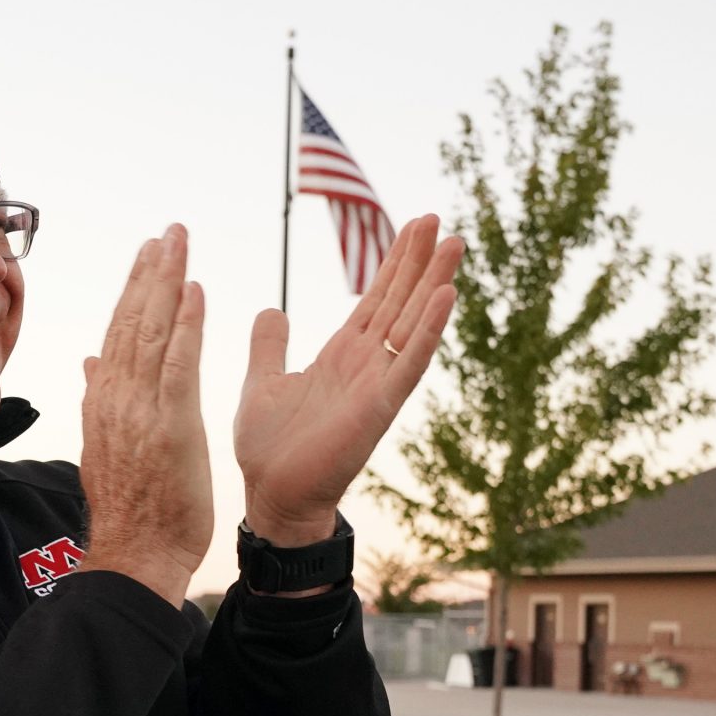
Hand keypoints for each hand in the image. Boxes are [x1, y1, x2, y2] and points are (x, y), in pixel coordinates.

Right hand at [77, 224, 212, 605]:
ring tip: (179, 243)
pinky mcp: (171, 425)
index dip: (133, 290)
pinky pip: (178, 364)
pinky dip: (187, 325)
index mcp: (103, 402)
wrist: (135, 554)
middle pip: (133, 322)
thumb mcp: (105, 447)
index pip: (117, 334)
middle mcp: (116, 399)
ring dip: (167, 283)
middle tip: (168, 232)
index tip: (147, 255)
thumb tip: (90, 363)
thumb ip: (98, 399)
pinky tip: (196, 292)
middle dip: (151, 273)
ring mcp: (141, 410)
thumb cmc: (130, 510)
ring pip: (152, 332)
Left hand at [234, 214, 462, 547]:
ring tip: (454, 244)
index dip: (394, 264)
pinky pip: (409, 362)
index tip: (413, 226)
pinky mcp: (379, 406)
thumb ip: (270, 346)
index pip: (375, 300)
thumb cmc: (269, 449)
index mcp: (340, 356)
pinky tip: (446, 296)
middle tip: (438, 219)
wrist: (272, 496)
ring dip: (434, 284)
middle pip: (400, 302)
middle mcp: (365, 364)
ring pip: (412, 323)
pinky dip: (428, 330)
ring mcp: (377, 384)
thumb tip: (272, 310)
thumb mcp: (261, 382)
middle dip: (418, 261)